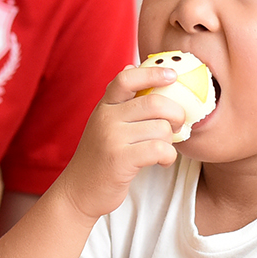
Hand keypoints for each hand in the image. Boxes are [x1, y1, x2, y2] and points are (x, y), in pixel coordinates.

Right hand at [52, 65, 186, 221]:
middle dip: (175, 114)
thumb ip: (120, 99)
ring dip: (170, 141)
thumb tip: (133, 65)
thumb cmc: (99, 157)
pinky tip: (163, 161)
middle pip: (155, 103)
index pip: (127, 78)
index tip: (172, 75)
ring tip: (163, 149)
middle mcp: (106, 118)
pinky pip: (159, 149)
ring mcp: (111, 138)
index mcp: (104, 106)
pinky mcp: (120, 160)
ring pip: (161, 128)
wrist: (78, 192)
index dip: (153, 73)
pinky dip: (168, 156)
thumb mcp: (104, 123)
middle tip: (177, 125)